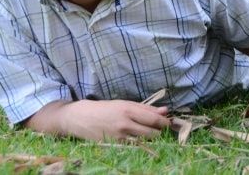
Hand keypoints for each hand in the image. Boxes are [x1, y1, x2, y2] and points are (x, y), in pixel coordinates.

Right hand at [25, 99, 170, 140]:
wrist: (80, 118)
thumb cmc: (105, 108)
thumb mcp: (125, 103)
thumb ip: (145, 108)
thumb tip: (165, 111)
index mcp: (128, 109)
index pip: (153, 119)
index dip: (164, 122)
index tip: (168, 122)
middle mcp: (125, 124)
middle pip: (152, 132)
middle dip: (159, 130)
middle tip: (159, 128)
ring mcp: (119, 136)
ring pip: (145, 141)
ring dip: (150, 137)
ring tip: (148, 131)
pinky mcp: (115, 145)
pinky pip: (134, 146)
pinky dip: (139, 142)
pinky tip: (136, 137)